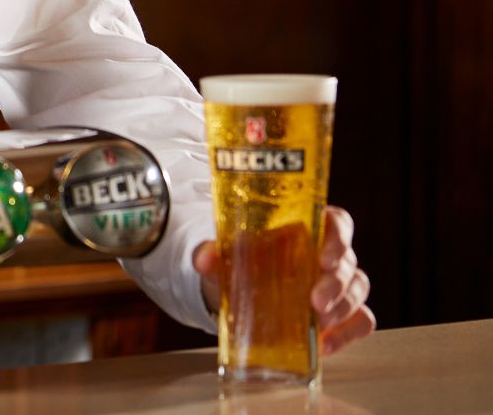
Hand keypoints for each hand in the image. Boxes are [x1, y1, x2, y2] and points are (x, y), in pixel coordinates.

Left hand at [192, 206, 375, 356]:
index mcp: (307, 229)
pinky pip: (362, 321)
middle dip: (336, 284)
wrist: (235, 294)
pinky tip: (326, 344)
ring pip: (358, 290)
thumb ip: (213, 253)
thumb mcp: (224, 256)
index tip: (325, 258)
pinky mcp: (342, 314)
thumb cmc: (239, 264)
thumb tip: (204, 259)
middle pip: (348, 262)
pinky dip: (349, 333)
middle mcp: (329, 255)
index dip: (339, 238)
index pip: (338, 223)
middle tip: (316, 302)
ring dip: (343, 308)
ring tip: (318, 323)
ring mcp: (339, 284)